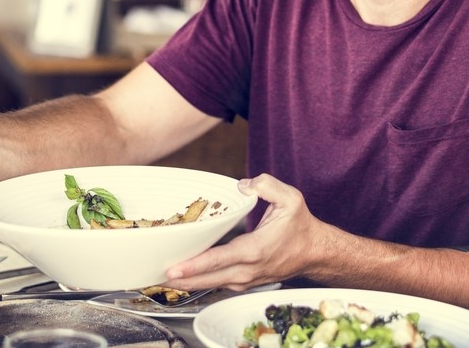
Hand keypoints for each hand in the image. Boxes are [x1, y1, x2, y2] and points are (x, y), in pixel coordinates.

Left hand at [162, 174, 323, 290]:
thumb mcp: (290, 198)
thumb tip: (243, 184)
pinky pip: (217, 283)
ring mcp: (246, 279)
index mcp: (255, 250)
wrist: (315, 251)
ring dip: (187, 282)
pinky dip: (200, 281)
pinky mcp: (245, 281)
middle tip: (154, 276)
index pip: (219, 260)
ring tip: (161, 276)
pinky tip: (184, 276)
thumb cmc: (301, 226)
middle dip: (181, 279)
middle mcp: (248, 269)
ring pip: (211, 285)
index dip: (194, 265)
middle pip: (208, 279)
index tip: (174, 268)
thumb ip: (266, 185)